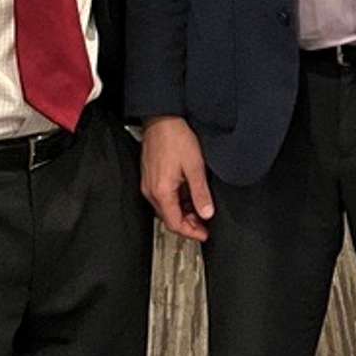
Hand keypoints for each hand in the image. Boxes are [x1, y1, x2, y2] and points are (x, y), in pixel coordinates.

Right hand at [140, 115, 215, 242]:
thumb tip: (207, 212)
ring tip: (201, 211)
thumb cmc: (175, 138)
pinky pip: (163, 197)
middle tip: (205, 226)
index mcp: (161, 192)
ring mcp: (149, 184)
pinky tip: (189, 197)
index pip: (174, 223)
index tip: (204, 235)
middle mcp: (151, 191)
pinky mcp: (150, 178)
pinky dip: (177, 202)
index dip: (191, 233)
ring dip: (183, 213)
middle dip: (188, 225)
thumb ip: (201, 193)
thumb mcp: (195, 167)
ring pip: (166, 208)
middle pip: (169, 218)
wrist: (162, 120)